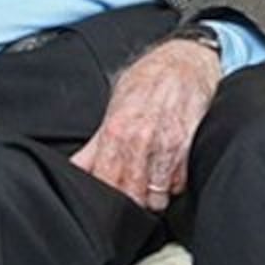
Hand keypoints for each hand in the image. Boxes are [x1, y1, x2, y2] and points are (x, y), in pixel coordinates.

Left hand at [73, 38, 222, 209]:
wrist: (185, 62)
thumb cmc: (148, 82)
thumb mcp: (115, 107)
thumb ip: (95, 144)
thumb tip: (76, 169)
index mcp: (115, 132)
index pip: (105, 183)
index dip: (106, 199)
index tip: (107, 203)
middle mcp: (140, 141)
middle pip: (131, 196)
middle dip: (129, 203)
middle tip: (129, 199)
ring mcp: (166, 147)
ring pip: (156, 197)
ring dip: (152, 199)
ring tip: (148, 190)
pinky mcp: (188, 149)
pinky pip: (178, 185)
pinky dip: (172, 186)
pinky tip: (166, 175)